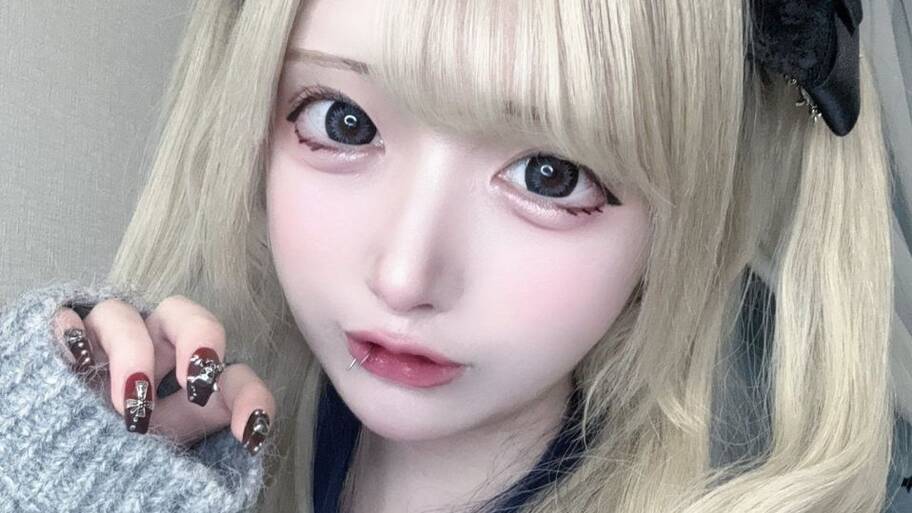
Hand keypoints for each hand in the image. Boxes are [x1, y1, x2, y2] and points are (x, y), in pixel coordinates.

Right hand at [49, 295, 274, 455]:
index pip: (234, 377)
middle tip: (197, 387)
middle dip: (199, 339)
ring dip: (131, 353)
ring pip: (122, 315)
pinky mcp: (63, 344)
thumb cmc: (127, 457)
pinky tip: (75, 360)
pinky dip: (71, 332)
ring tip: (128, 406)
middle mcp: (154, 351)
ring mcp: (106, 343)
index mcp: (192, 382)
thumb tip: (237, 453)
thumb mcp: (168, 455)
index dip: (250, 399)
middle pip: (186, 317)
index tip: (249, 434)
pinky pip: (65, 319)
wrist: (65, 463)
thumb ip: (199, 449)